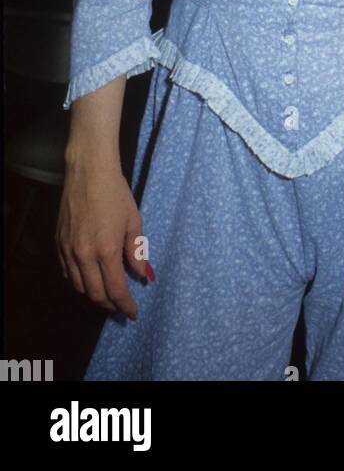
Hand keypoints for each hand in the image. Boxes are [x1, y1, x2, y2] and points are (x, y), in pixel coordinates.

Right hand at [56, 159, 151, 320]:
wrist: (88, 171)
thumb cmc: (116, 193)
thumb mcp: (133, 221)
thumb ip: (136, 251)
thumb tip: (142, 275)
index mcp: (106, 250)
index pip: (115, 289)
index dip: (125, 305)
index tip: (133, 314)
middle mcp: (84, 255)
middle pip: (95, 294)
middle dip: (109, 305)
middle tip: (121, 308)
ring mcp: (68, 250)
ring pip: (78, 287)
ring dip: (93, 296)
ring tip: (107, 297)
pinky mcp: (58, 243)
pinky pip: (67, 273)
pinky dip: (79, 282)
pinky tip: (89, 280)